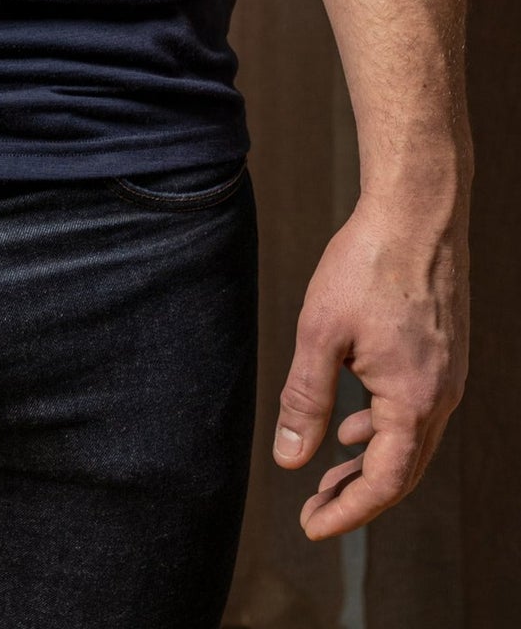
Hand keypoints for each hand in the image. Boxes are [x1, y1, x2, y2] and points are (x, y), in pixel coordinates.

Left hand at [272, 189, 468, 538]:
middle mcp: (441, 396)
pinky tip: (355, 422)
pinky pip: (416, 410)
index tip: (310, 526)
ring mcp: (448, 375)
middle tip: (315, 510)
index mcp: (413, 399)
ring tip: (329, 473)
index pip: (384, 482)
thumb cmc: (367, 264)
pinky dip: (384, 428)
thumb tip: (290, 459)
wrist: (417, 213)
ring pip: (410, 441)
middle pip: (402, 471)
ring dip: (370, 462)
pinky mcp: (444, 354)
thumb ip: (306, 399)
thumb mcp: (320, 333)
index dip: (346, 511)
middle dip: (357, 495)